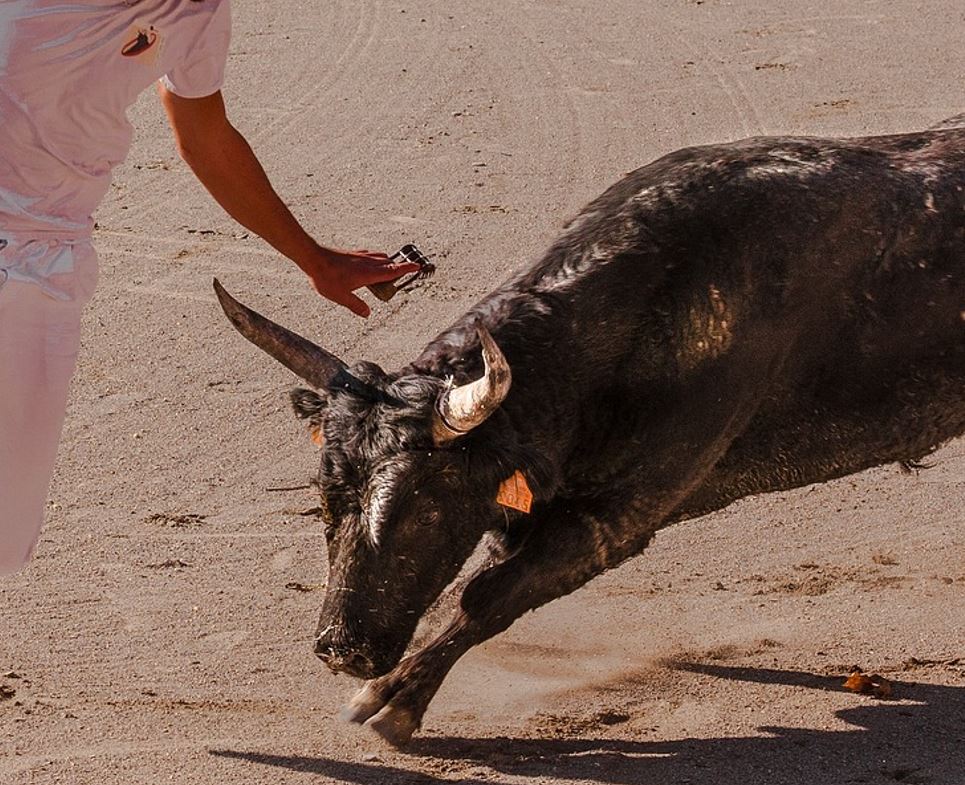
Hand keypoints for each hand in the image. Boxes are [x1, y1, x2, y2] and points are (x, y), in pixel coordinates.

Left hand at [299, 246, 421, 316]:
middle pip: (390, 263)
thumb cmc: (326, 277)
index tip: (418, 266)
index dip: (407, 269)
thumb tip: (367, 313)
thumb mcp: (341, 297)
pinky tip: (371, 262)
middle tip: (404, 273)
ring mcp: (360, 256)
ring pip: (380, 257)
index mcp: (368, 273)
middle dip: (399, 268)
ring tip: (389, 270)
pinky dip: (376, 258)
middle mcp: (367, 263)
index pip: (393, 271)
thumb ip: (356, 305)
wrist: (313, 258)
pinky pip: (370, 255)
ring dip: (388, 262)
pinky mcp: (353, 253)